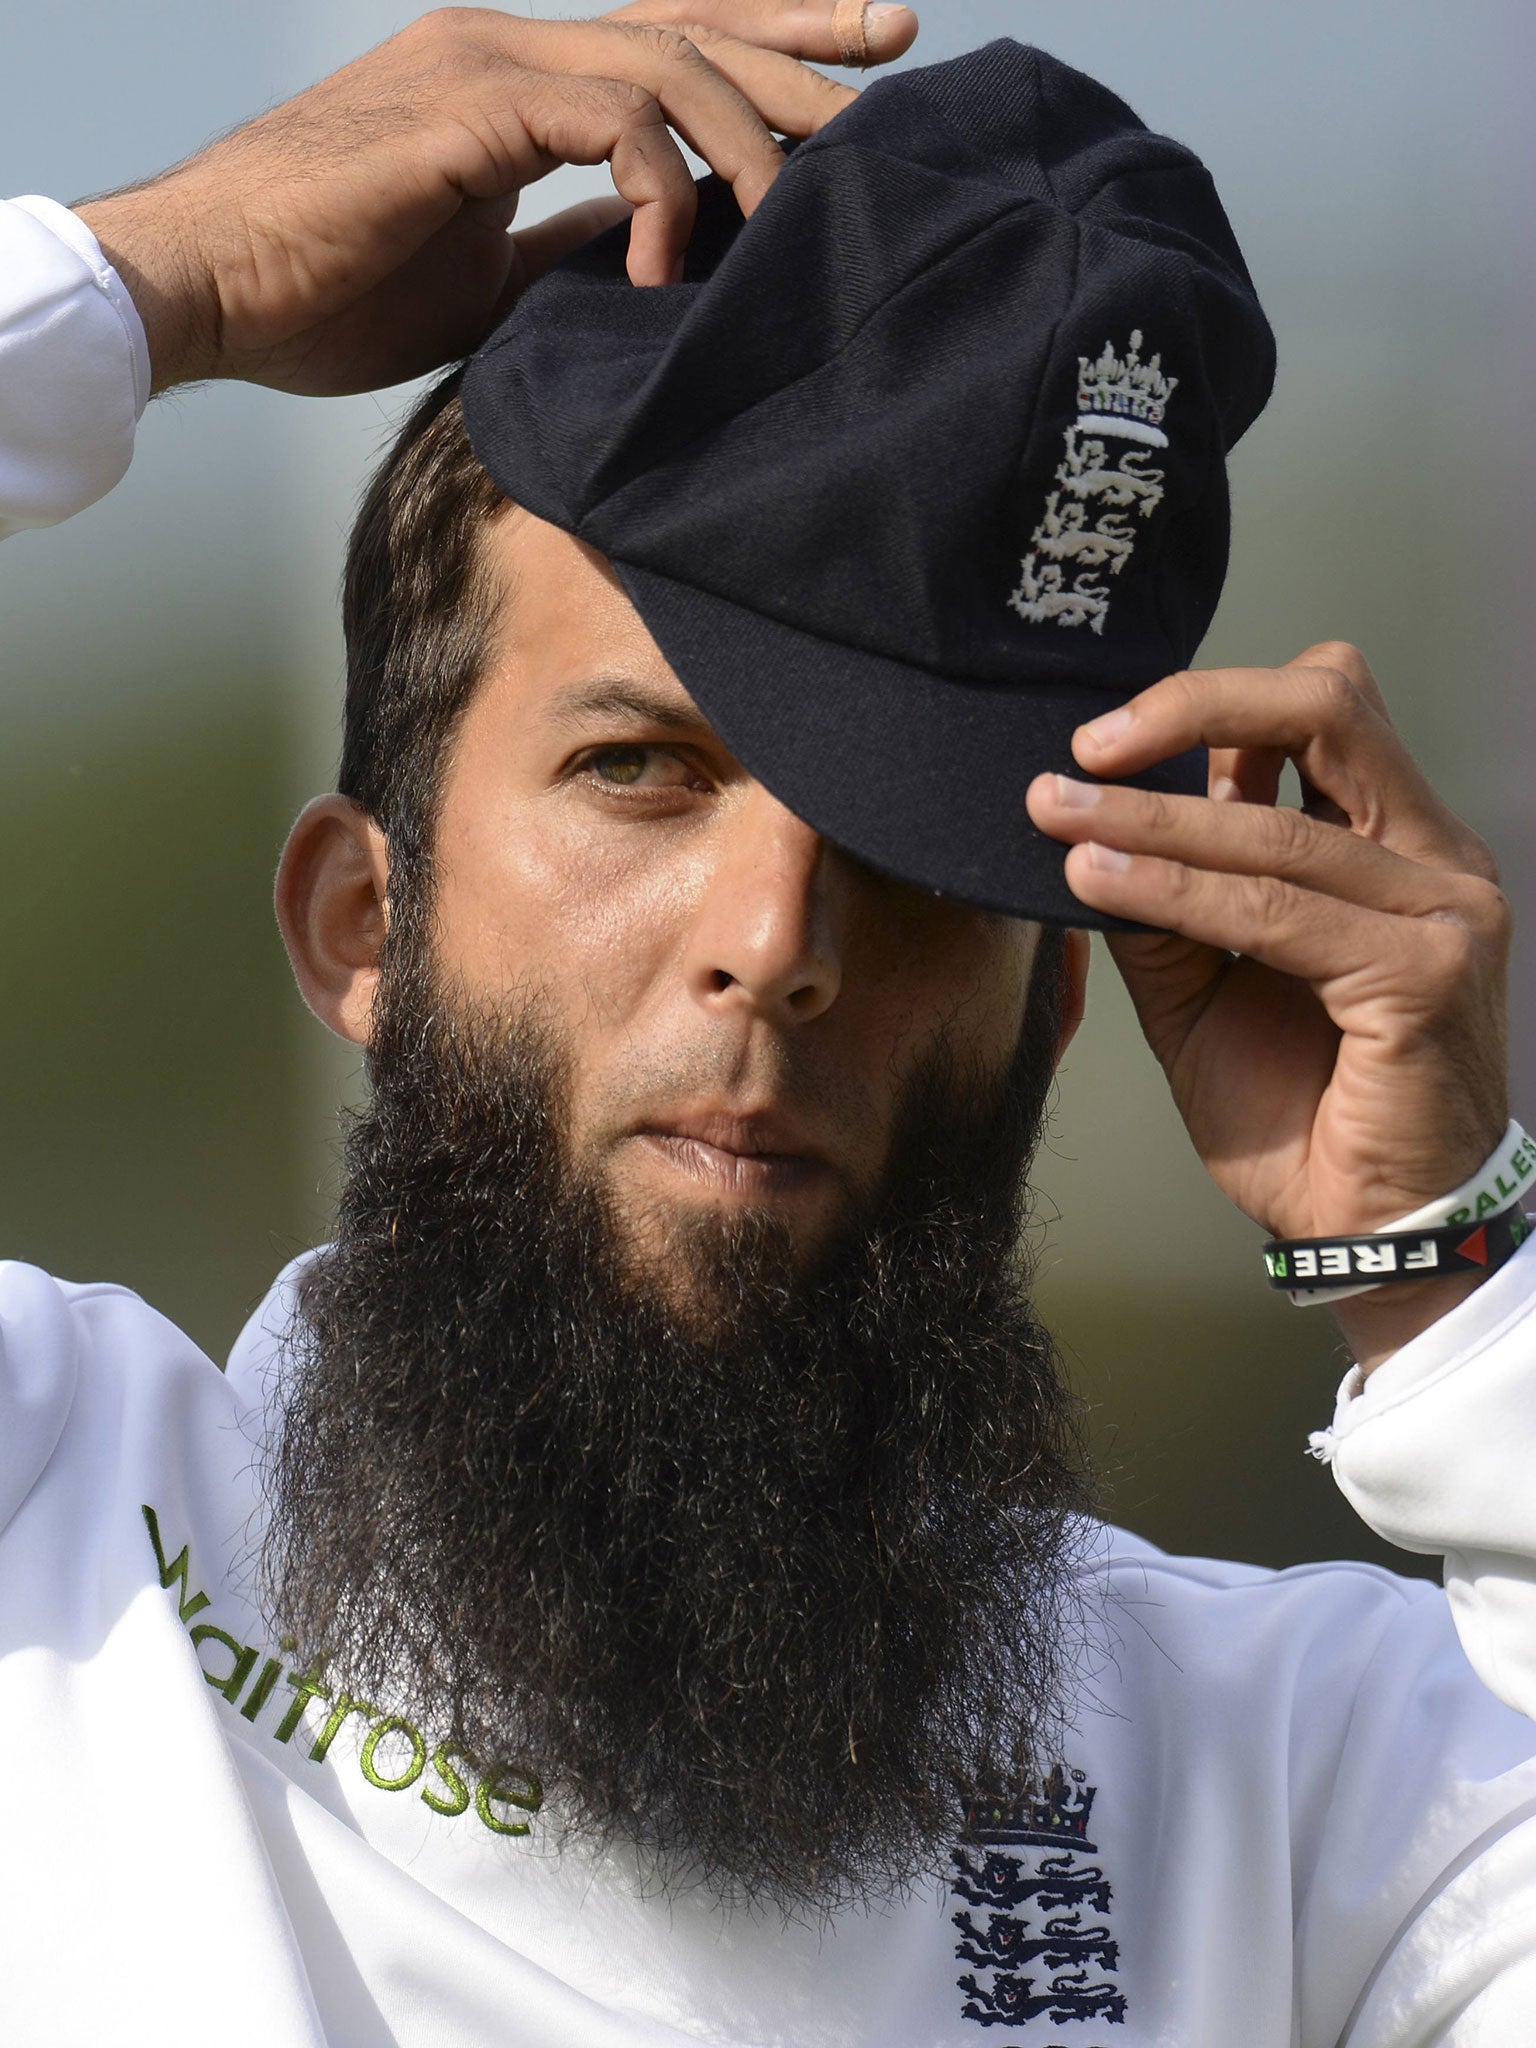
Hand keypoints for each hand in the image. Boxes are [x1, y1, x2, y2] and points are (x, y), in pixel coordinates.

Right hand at [76, 2, 916, 396]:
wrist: (207, 289)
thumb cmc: (325, 292)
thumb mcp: (482, 279)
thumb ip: (563, 248)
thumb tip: (644, 260)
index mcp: (514, 81)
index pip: (667, 42)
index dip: (769, 40)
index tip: (864, 61)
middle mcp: (507, 47)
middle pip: (691, 25)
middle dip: (803, 48)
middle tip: (898, 68)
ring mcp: (485, 63)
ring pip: (668, 61)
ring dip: (752, 134)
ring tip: (808, 209)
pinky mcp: (464, 107)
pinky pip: (609, 122)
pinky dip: (661, 191)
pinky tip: (673, 271)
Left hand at [1025, 643, 1512, 1369]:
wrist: (1366, 1230)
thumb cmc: (1302, 1115)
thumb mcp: (1206, 991)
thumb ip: (1167, 909)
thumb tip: (1086, 833)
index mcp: (1394, 847)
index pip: (1319, 714)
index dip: (1209, 702)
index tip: (1103, 740)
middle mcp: (1433, 859)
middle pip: (1327, 708)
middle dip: (1193, 705)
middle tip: (1086, 748)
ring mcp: (1441, 911)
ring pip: (1274, 827)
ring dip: (1147, 821)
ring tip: (1059, 821)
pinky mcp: (1423, 971)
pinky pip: (1272, 911)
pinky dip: (1173, 892)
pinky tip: (1101, 884)